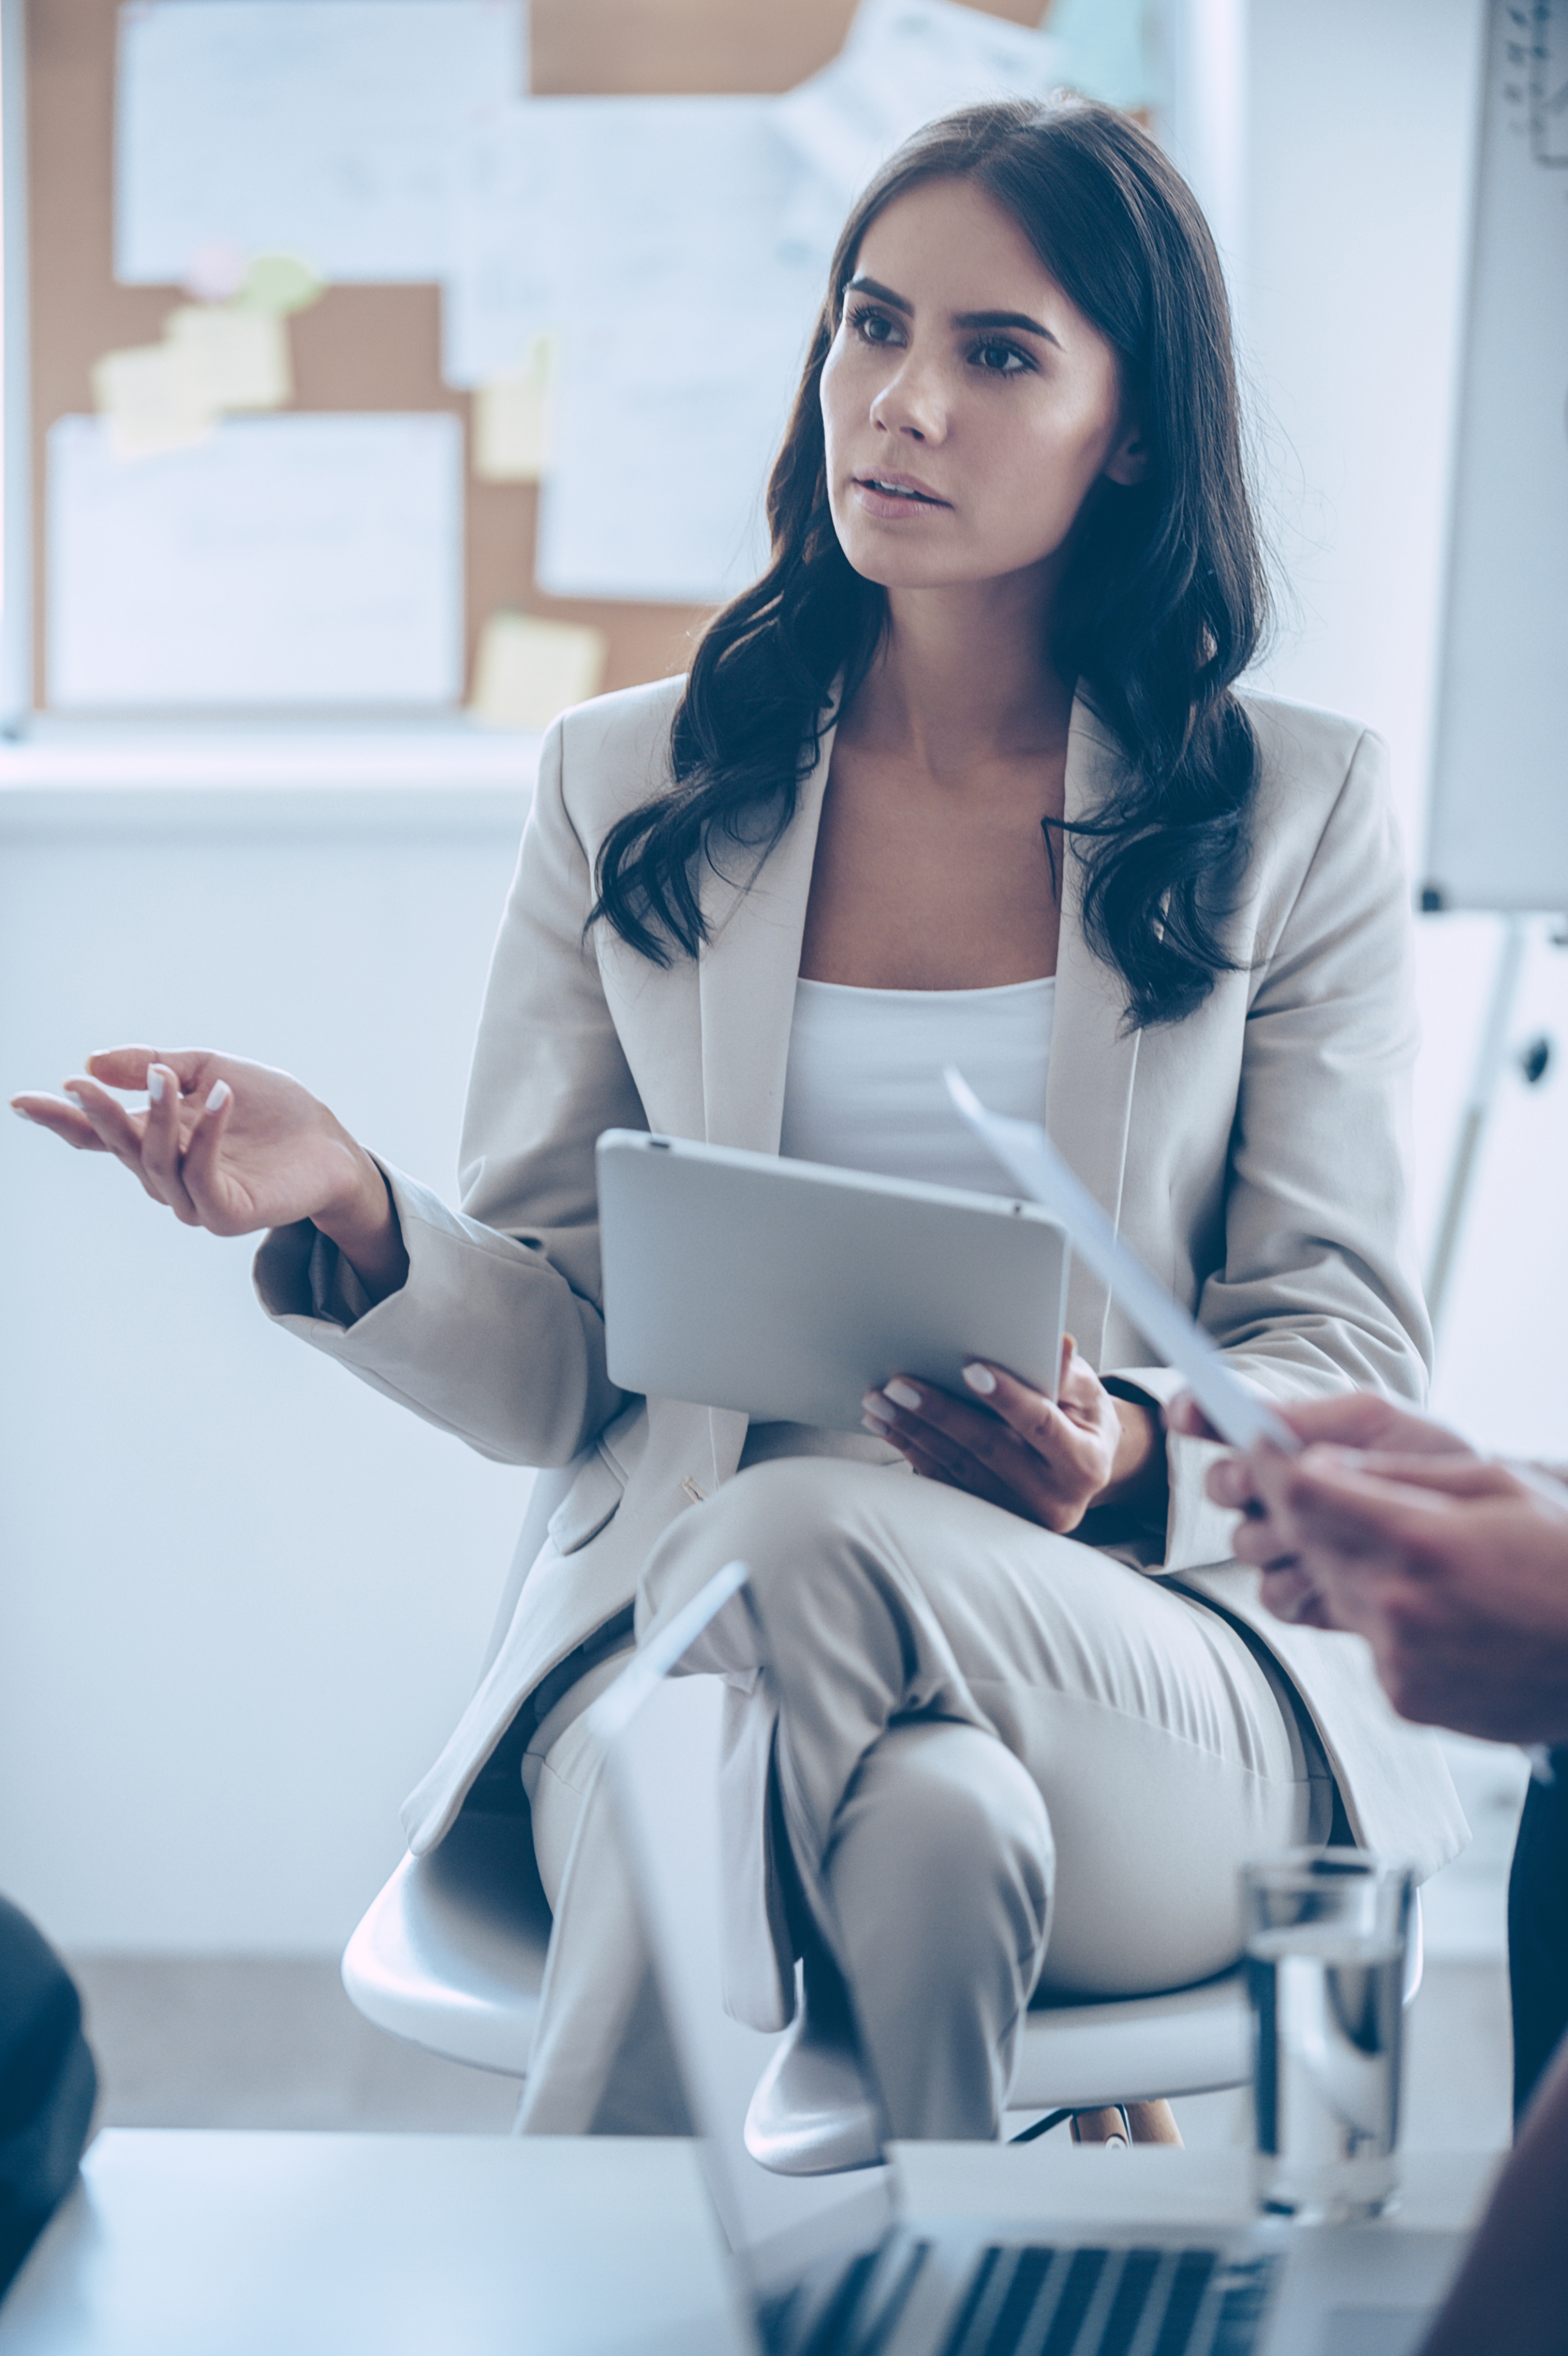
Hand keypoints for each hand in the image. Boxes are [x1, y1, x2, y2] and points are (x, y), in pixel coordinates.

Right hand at [11, 1045, 407, 1297]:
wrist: (330, 1140)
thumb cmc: (271, 1106)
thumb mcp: (208, 1067)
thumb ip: (154, 1064)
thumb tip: (92, 1061)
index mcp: (159, 1139)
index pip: (100, 1134)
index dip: (62, 1120)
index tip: (21, 1100)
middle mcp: (168, 1175)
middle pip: (121, 1146)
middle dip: (100, 1114)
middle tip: (81, 1083)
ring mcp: (194, 1199)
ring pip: (157, 1161)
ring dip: (158, 1116)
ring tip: (169, 1076)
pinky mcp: (226, 1214)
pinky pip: (202, 1176)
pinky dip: (207, 1135)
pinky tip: (220, 1097)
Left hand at [862, 1335, 1162, 1535]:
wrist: (1084, 1471)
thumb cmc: (1082, 1418)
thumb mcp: (1088, 1394)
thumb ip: (1070, 1374)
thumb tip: (1060, 1345)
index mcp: (1084, 1464)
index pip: (1040, 1424)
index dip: (1006, 1397)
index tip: (969, 1367)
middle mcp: (1054, 1500)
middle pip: (988, 1448)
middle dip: (939, 1412)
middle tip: (898, 1384)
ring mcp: (1017, 1516)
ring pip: (957, 1468)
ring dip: (912, 1432)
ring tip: (878, 1400)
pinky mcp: (988, 1521)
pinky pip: (943, 1484)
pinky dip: (911, 1451)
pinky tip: (887, 1424)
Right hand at [1168, 1390, 1475, 1628]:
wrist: (1480, 1526)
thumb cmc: (1431, 1458)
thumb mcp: (1376, 1421)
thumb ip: (1307, 1415)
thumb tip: (1243, 1414)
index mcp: (1281, 1443)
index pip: (1214, 1421)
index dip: (1194, 1414)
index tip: (1189, 1415)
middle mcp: (1271, 1493)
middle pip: (1219, 1486)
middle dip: (1243, 1482)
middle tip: (1272, 1482)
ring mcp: (1282, 1548)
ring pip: (1244, 1545)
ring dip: (1281, 1537)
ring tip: (1332, 1532)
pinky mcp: (1302, 1600)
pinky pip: (1272, 1596)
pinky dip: (1301, 1585)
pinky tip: (1340, 1573)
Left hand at [1233, 1447, 1567, 1742]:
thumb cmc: (1567, 1553)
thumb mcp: (1495, 1483)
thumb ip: (1397, 1474)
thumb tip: (1318, 1464)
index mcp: (1419, 1540)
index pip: (1300, 1495)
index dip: (1271, 1465)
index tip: (1261, 1448)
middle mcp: (1398, 1606)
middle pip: (1302, 1544)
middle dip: (1306, 1512)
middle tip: (1337, 1494)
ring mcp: (1400, 1660)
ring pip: (1329, 1593)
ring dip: (1348, 1566)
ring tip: (1417, 1558)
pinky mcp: (1405, 1698)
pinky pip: (1366, 1642)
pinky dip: (1382, 1617)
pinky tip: (1439, 1608)